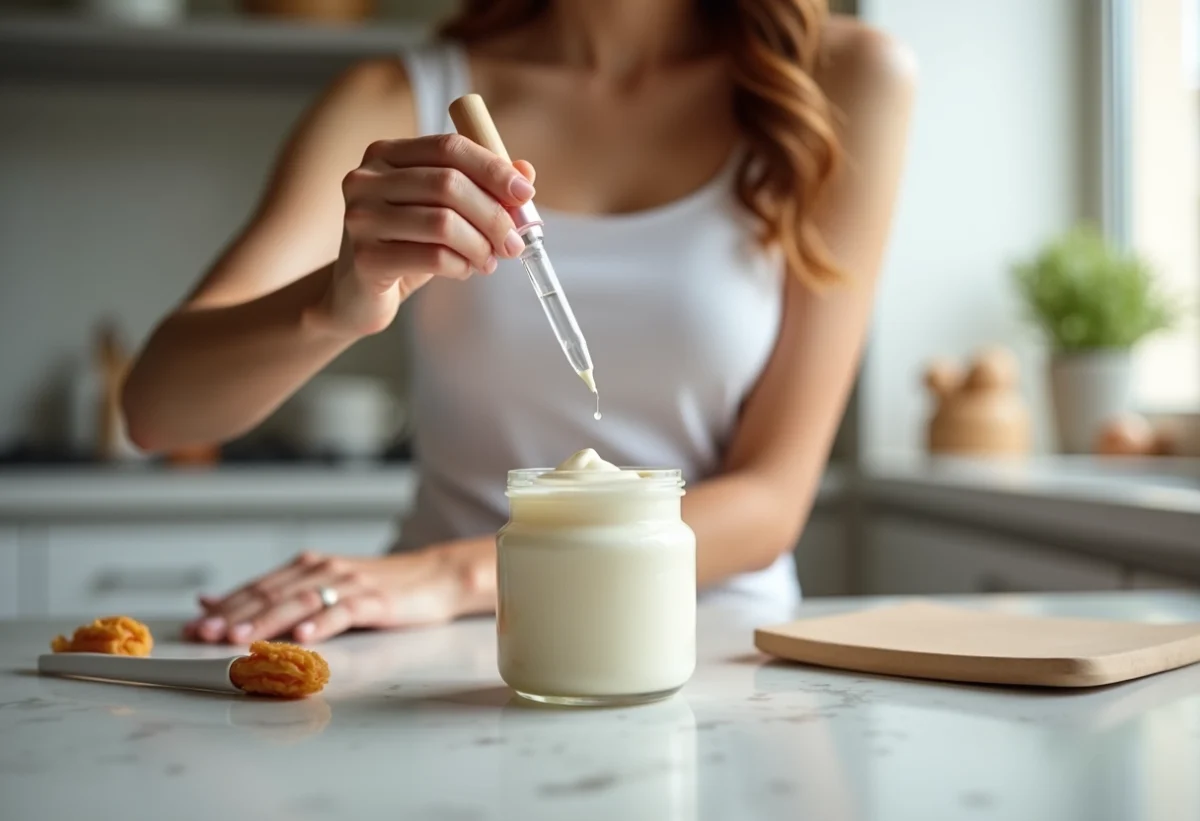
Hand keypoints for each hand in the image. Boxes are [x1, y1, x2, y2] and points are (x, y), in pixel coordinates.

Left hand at [184, 540, 496, 644]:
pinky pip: (343, 612)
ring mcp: (349, 584)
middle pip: (272, 593)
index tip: (193, 627)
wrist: (434, 577)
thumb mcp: (322, 585)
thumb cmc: (377, 587)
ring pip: (300, 602)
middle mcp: (323, 569)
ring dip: (267, 621)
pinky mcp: (374, 600)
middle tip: (204, 635)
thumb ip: (273, 593)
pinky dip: (321, 624)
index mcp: (307, 566)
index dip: (224, 606)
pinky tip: (303, 638)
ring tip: (241, 638)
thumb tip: (213, 601)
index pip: (258, 586)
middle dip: (234, 615)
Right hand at [318, 134, 536, 336]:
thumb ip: (480, 186)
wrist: (359, 293)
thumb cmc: (407, 243)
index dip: (493, 168)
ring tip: (489, 260)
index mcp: (386, 154)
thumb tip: (526, 172)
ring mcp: (360, 218)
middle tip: (514, 241)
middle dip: (493, 214)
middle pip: (449, 184)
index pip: (449, 147)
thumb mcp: (442, 209)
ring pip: (443, 223)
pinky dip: (460, 265)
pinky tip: (464, 270)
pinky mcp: (366, 258)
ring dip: (480, 245)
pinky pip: (432, 257)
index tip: (525, 193)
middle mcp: (366, 179)